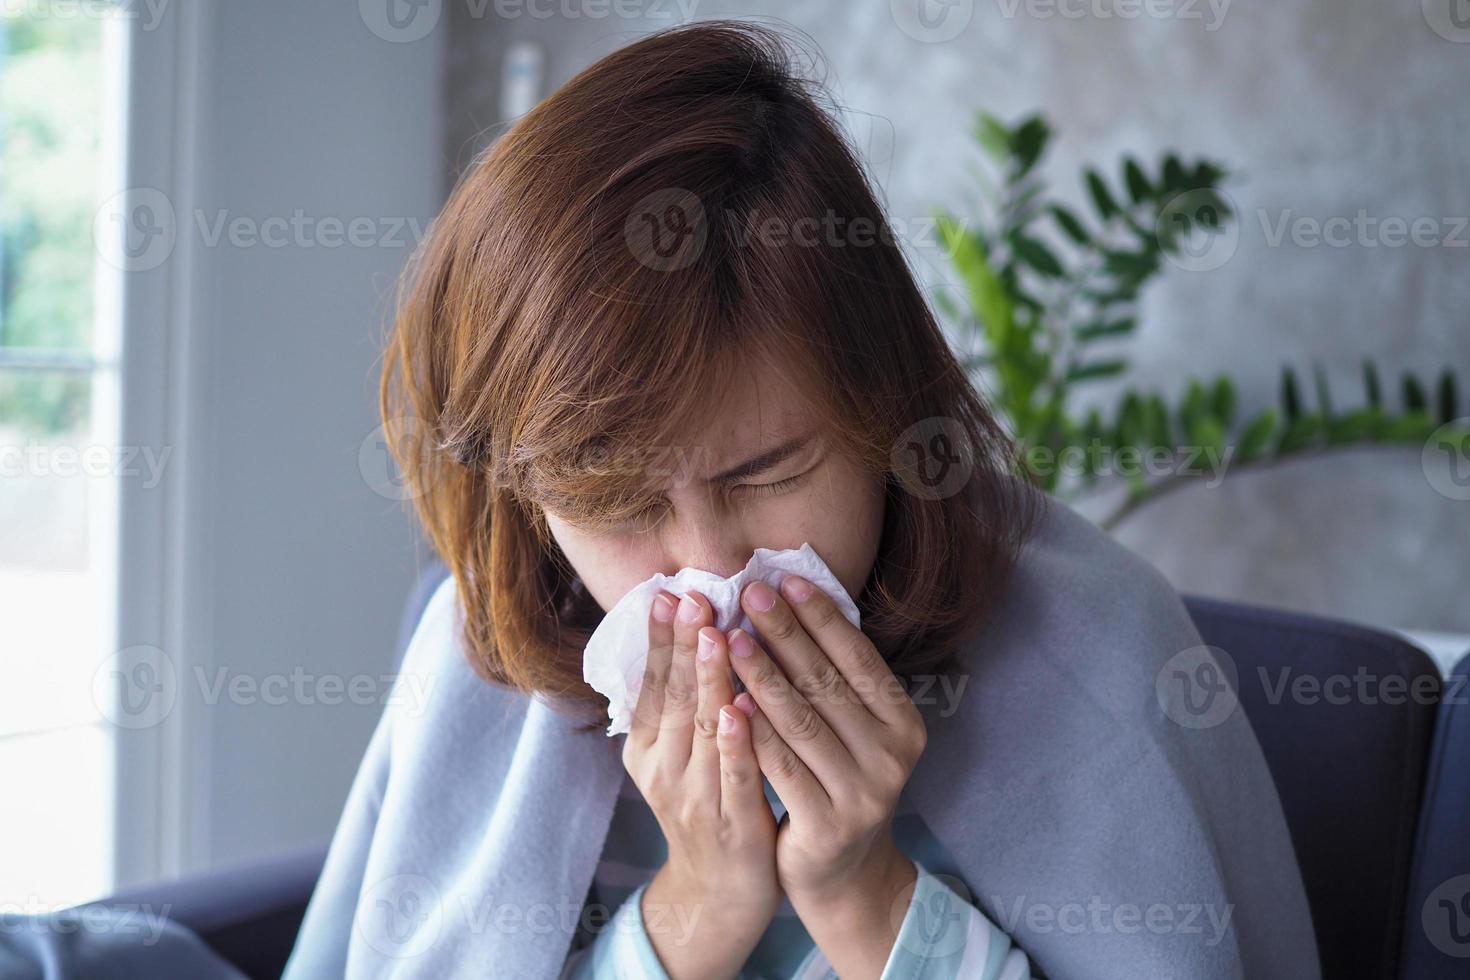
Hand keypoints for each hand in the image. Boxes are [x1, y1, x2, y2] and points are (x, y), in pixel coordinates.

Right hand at [621, 588, 781, 979]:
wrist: (717, 898)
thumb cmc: (707, 808)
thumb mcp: (679, 756)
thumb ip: (682, 703)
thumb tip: (688, 630)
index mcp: (647, 748)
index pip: (652, 683)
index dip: (660, 637)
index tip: (668, 591)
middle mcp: (662, 770)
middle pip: (673, 697)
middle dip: (683, 643)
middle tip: (694, 595)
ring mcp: (694, 799)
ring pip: (700, 731)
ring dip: (708, 680)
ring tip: (716, 634)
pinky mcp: (731, 827)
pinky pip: (733, 779)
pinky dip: (735, 744)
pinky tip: (740, 711)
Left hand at [725, 575, 927, 977]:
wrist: (840, 873)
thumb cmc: (835, 781)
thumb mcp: (851, 730)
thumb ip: (831, 678)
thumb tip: (791, 599)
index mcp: (903, 722)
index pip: (858, 657)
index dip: (821, 617)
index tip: (784, 579)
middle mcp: (892, 755)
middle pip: (827, 683)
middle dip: (785, 633)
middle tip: (748, 592)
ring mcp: (864, 792)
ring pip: (802, 721)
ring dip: (762, 674)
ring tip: (727, 636)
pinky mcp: (829, 824)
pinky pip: (782, 766)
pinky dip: (754, 731)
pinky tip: (727, 700)